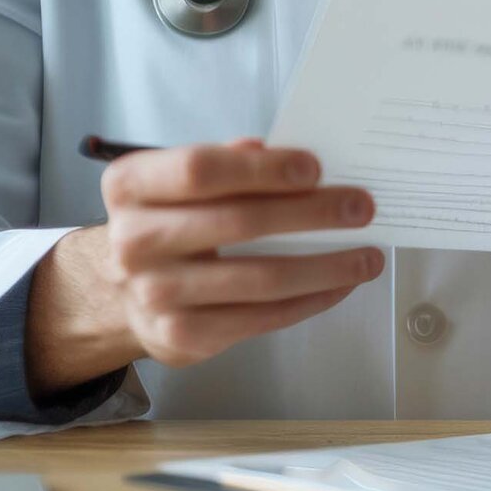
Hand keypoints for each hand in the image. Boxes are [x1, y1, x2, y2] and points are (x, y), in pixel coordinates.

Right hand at [27, 139, 381, 393]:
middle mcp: (133, 241)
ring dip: (326, 267)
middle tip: (362, 208)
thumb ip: (230, 161)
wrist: (122, 290)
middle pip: (239, 223)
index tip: (316, 169)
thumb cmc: (172, 219)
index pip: (200, 170)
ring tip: (369, 256)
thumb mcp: (182, 181)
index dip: (262, 169)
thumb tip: (286, 153)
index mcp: (131, 186)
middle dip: (312, 214)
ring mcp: (155, 294)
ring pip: (260, 279)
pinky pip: (261, 318)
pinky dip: (310, 300)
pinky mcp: (180, 336)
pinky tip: (340, 285)